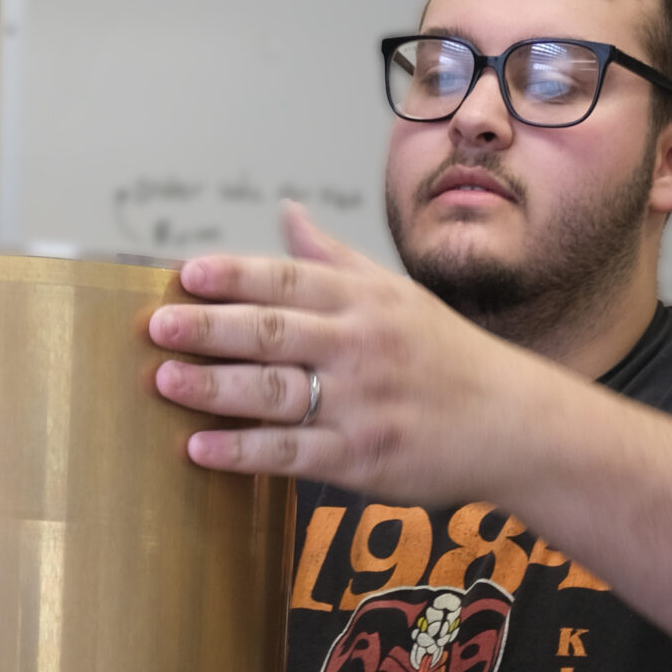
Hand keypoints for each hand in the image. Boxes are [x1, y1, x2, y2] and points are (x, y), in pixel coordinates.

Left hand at [147, 202, 525, 503]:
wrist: (512, 423)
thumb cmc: (447, 358)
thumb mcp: (396, 295)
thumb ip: (334, 259)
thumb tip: (287, 212)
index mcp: (364, 301)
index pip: (287, 280)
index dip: (233, 276)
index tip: (185, 275)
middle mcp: (359, 346)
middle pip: (273, 332)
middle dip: (210, 328)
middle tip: (158, 326)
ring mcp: (360, 404)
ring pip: (276, 392)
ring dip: (215, 387)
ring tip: (164, 381)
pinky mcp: (362, 459)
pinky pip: (291, 454)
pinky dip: (243, 452)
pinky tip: (199, 449)